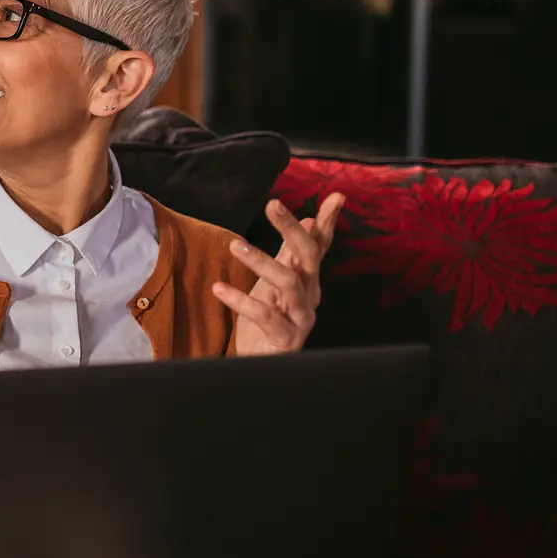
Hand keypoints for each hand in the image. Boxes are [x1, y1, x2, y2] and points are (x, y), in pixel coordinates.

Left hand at [213, 194, 342, 356]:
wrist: (261, 362)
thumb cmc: (270, 320)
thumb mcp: (276, 281)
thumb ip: (291, 253)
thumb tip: (309, 219)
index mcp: (308, 281)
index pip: (319, 247)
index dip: (329, 222)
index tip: (337, 196)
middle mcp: (310, 297)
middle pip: (307, 258)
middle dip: (292, 230)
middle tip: (272, 204)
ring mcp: (300, 318)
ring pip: (289, 283)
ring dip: (262, 261)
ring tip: (234, 245)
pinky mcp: (286, 339)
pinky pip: (267, 316)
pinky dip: (242, 301)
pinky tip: (219, 288)